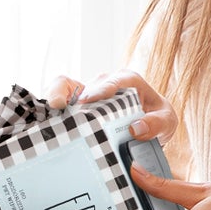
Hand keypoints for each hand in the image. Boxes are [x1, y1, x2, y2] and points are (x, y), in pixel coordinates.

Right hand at [45, 69, 177, 143]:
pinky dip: (48, 106)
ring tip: (46, 112)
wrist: (148, 128)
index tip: (85, 101)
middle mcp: (104, 83)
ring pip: (64, 88)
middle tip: (58, 109)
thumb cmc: (157, 119)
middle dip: (69, 96)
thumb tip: (136, 128)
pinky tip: (43, 120)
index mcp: (128, 81)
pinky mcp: (74, 104)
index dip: (98, 90)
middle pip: (83, 85)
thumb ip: (157, 124)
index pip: (112, 82)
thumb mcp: (167, 121)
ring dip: (54, 99)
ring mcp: (86, 92)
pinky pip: (56, 98)